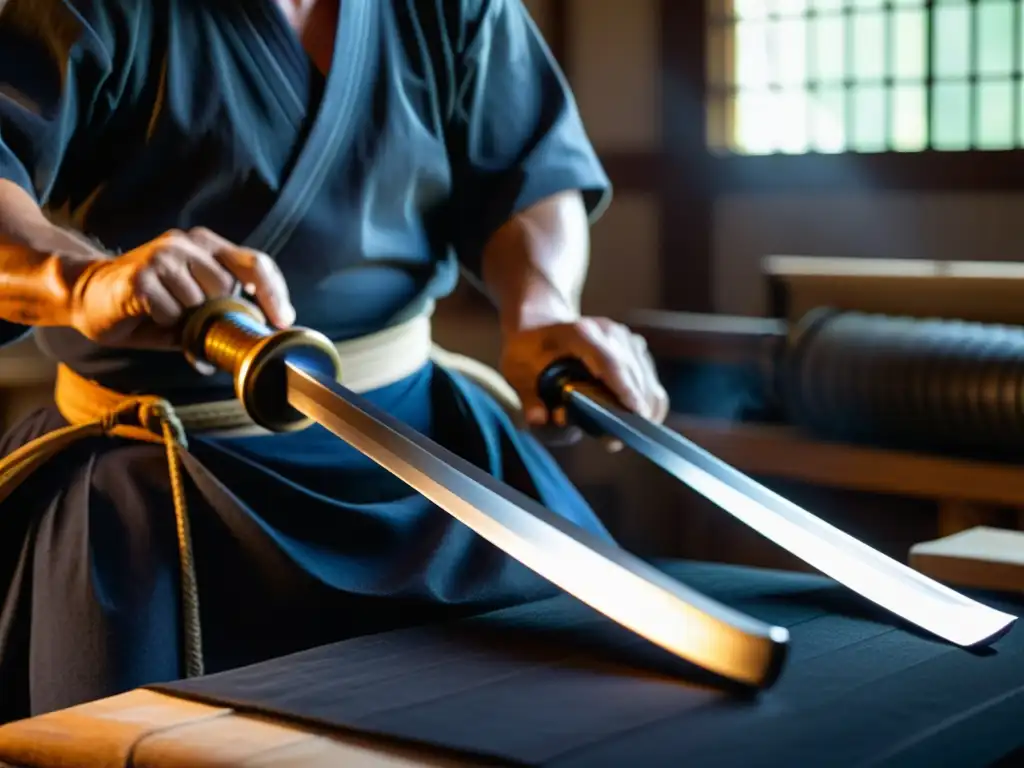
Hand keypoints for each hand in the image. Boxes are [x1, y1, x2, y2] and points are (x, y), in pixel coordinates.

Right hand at [68, 228, 293, 347]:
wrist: (90, 296)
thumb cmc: (150, 305)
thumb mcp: (194, 310)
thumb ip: (225, 316)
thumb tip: (259, 343)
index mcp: (207, 247)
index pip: (255, 262)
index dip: (274, 292)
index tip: (283, 320)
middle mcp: (187, 243)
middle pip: (228, 286)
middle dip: (217, 312)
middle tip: (192, 317)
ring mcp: (163, 255)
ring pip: (200, 300)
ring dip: (185, 318)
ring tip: (165, 311)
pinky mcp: (142, 274)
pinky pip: (171, 312)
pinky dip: (163, 322)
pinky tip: (147, 312)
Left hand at [500, 317, 669, 448]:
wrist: (541, 324)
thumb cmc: (529, 351)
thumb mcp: (516, 372)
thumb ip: (527, 397)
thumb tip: (539, 420)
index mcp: (579, 333)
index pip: (609, 361)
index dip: (624, 388)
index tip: (635, 414)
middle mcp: (608, 332)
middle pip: (633, 374)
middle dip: (630, 410)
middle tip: (613, 441)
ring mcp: (625, 339)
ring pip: (647, 379)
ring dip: (640, 409)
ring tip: (618, 434)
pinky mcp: (635, 350)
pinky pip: (650, 381)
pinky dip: (645, 403)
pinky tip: (628, 420)